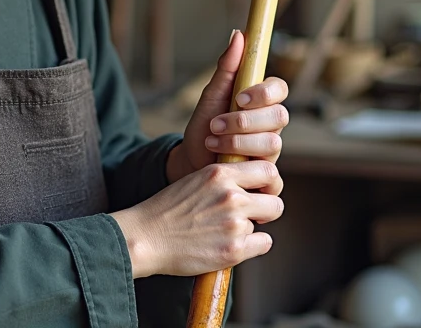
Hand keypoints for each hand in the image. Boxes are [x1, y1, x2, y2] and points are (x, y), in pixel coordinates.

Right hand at [111, 160, 283, 277]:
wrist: (145, 238)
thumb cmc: (167, 211)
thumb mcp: (196, 180)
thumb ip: (224, 180)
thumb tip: (252, 185)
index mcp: (220, 174)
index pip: (268, 170)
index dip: (267, 184)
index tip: (258, 192)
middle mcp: (231, 196)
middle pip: (275, 201)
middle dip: (265, 210)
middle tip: (251, 216)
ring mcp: (234, 223)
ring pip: (262, 225)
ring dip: (249, 229)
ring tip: (223, 232)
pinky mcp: (234, 250)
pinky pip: (263, 243)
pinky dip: (252, 247)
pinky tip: (230, 246)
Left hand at [168, 31, 290, 182]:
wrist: (191, 161)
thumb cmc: (204, 125)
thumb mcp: (211, 95)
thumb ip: (227, 67)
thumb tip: (238, 33)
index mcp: (261, 102)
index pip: (280, 89)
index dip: (264, 93)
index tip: (239, 97)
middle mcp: (270, 125)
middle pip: (280, 116)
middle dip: (245, 121)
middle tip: (216, 124)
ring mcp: (270, 151)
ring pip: (273, 144)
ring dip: (238, 142)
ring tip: (212, 141)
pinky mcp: (266, 175)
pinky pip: (272, 175)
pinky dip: (245, 168)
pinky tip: (225, 164)